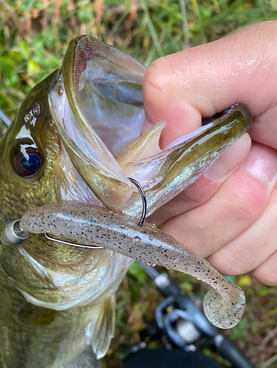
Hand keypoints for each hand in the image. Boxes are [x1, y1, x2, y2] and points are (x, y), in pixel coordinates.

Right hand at [144, 21, 276, 285]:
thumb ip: (179, 87)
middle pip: (175, 234)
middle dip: (227, 198)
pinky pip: (252, 269)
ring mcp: (225, 229)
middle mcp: (191, 194)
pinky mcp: (259, 256)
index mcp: (177, 153)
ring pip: (214, 257)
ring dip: (257, 216)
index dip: (187, 184)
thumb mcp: (247, 59)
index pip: (142, 196)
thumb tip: (160, 140)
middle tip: (263, 157)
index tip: (235, 150)